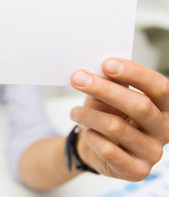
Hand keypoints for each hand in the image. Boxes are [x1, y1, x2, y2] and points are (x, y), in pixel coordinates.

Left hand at [70, 58, 168, 180]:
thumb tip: (106, 66)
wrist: (94, 145)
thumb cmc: (106, 114)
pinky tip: (86, 131)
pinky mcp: (136, 171)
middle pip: (140, 105)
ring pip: (117, 127)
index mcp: (166, 107)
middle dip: (104, 89)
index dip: (135, 73)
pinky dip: (91, 137)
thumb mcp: (110, 95)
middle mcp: (165, 130)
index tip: (107, 64)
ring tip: (75, 112)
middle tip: (78, 79)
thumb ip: (114, 82)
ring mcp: (153, 153)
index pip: (160, 87)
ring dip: (88, 115)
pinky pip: (108, 150)